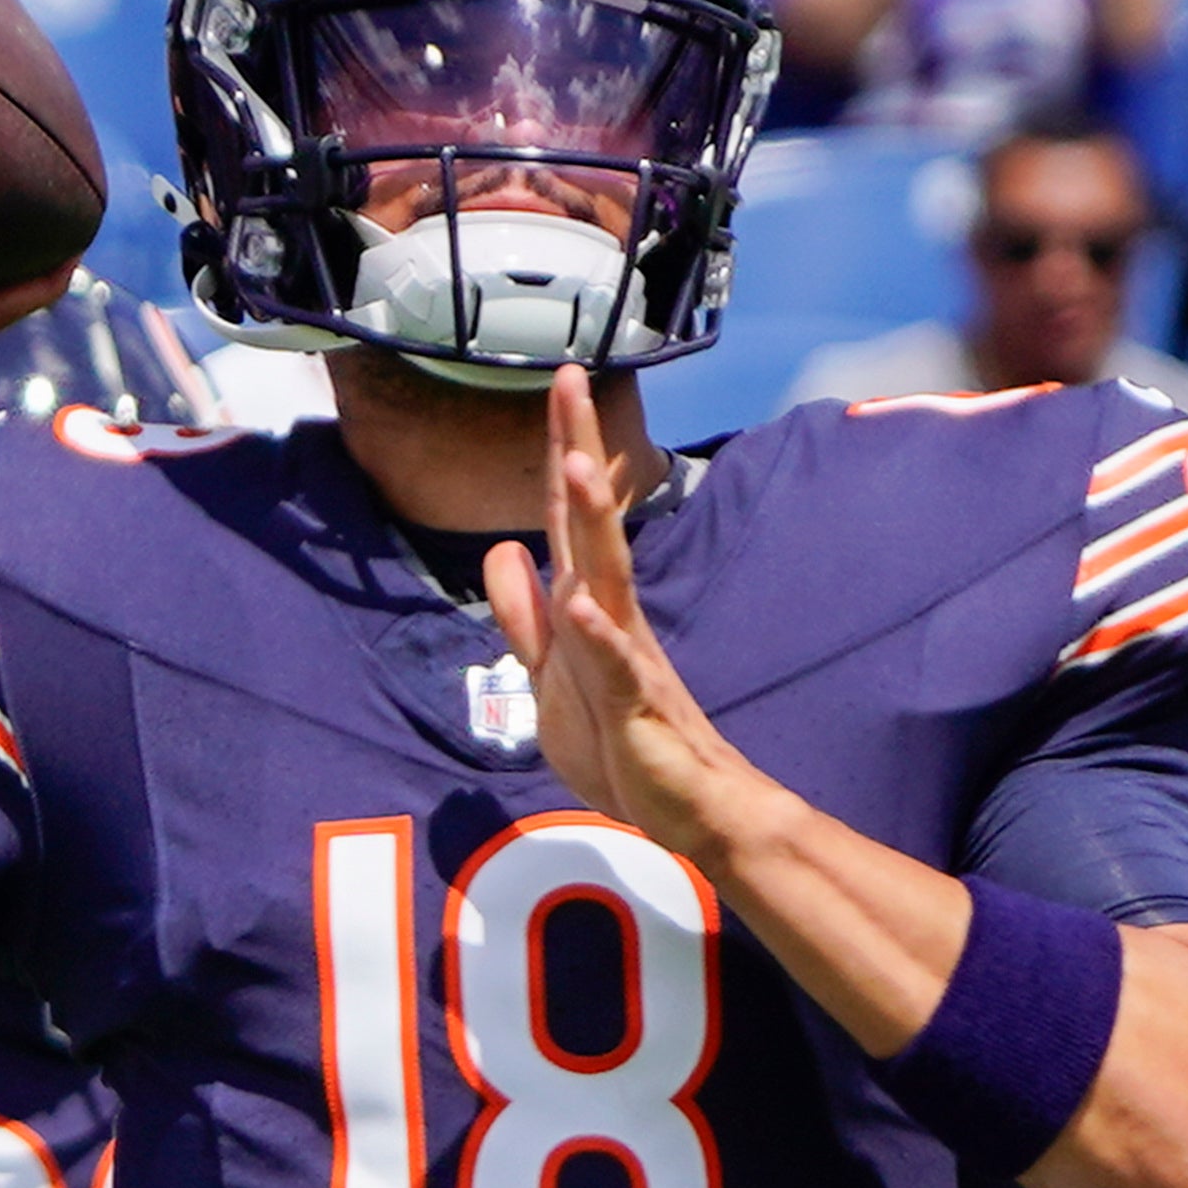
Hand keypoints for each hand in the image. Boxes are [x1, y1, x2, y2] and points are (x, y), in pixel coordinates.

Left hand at [482, 370, 767, 860]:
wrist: (685, 806)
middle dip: (578, 451)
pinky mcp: (637, 707)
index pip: (566, 516)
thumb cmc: (622, 741)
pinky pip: (617, 667)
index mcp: (586, 604)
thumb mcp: (549, 674)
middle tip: (572, 380)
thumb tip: (502, 551)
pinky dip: (598, 638)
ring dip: (591, 522)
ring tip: (578, 464)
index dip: (559, 449)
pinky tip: (582, 608)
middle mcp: (609, 615)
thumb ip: (524, 616)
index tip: (562, 380)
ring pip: (606, 578)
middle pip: (588, 522)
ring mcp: (627, 656)